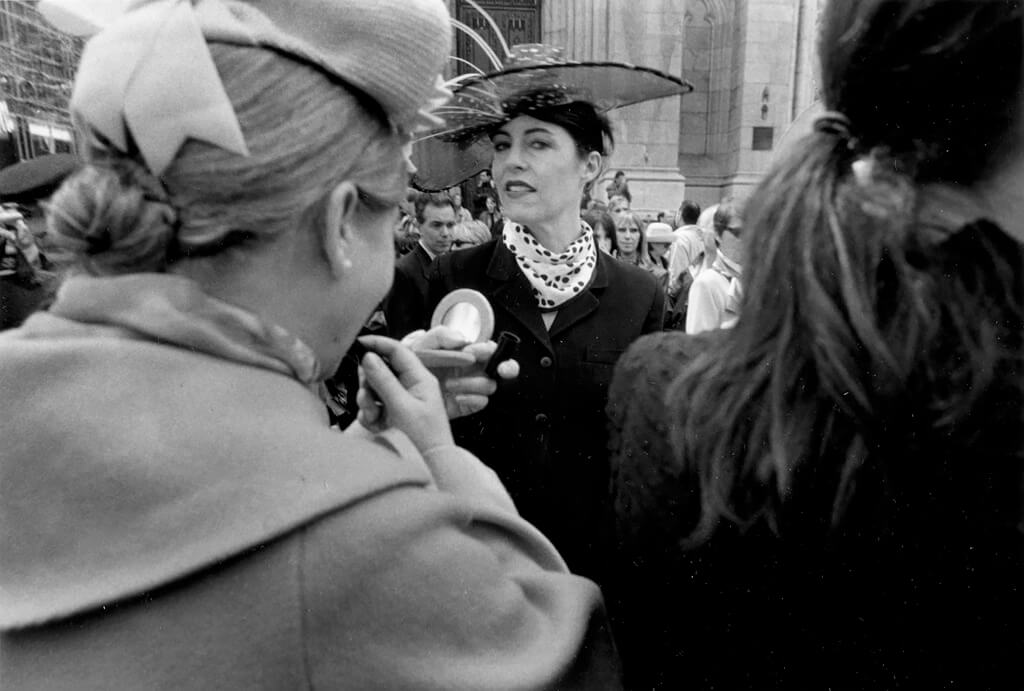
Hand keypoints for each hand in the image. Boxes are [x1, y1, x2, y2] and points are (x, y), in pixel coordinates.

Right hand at [356, 335, 453, 452]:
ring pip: (374, 389)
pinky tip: (374, 425)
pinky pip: (373, 406)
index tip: (359, 343)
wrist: (431, 463)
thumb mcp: (401, 406)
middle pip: (380, 370)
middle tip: (366, 397)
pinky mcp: (392, 413)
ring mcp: (401, 399)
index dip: (378, 344)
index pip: (398, 351)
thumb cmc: (424, 435)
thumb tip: (368, 357)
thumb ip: (384, 381)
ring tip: (373, 417)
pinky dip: (370, 415)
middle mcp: (410, 385)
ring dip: (367, 402)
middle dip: (368, 383)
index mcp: (419, 378)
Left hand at [403, 326, 519, 418]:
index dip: (488, 348)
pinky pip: (480, 403)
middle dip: (506, 366)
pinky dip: (470, 400)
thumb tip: (460, 339)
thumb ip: (438, 336)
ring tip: (450, 384)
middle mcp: (472, 369)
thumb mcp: (419, 345)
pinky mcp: (467, 404)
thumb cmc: (410, 365)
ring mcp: (471, 387)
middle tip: (498, 369)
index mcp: (465, 351)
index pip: (489, 347)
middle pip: (503, 366)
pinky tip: (455, 398)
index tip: (474, 351)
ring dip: (473, 383)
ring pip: (490, 385)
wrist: (398, 392)